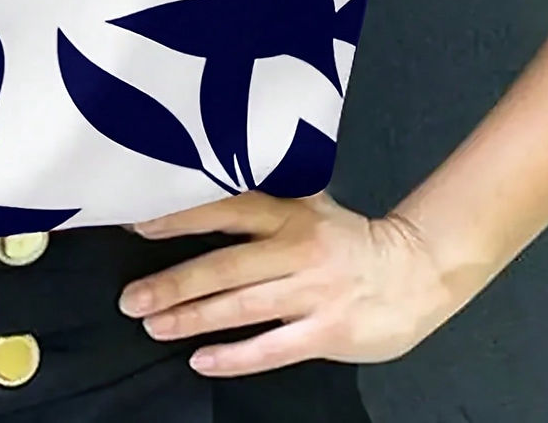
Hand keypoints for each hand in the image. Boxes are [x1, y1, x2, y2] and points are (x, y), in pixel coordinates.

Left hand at [116, 189, 472, 376]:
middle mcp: (297, 248)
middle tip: (132, 298)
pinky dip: (234, 356)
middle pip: (225, 265)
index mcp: (290, 212)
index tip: (139, 225)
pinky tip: (201, 358)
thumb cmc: (349, 241)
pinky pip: (271, 349)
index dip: (181, 217)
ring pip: (241, 307)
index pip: (227, 209)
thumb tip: (205, 189)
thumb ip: (265, 202)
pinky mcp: (327, 331)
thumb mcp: (310, 206)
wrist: (416, 273)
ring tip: (153, 325)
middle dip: (174, 283)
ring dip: (192, 318)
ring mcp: (313, 292)